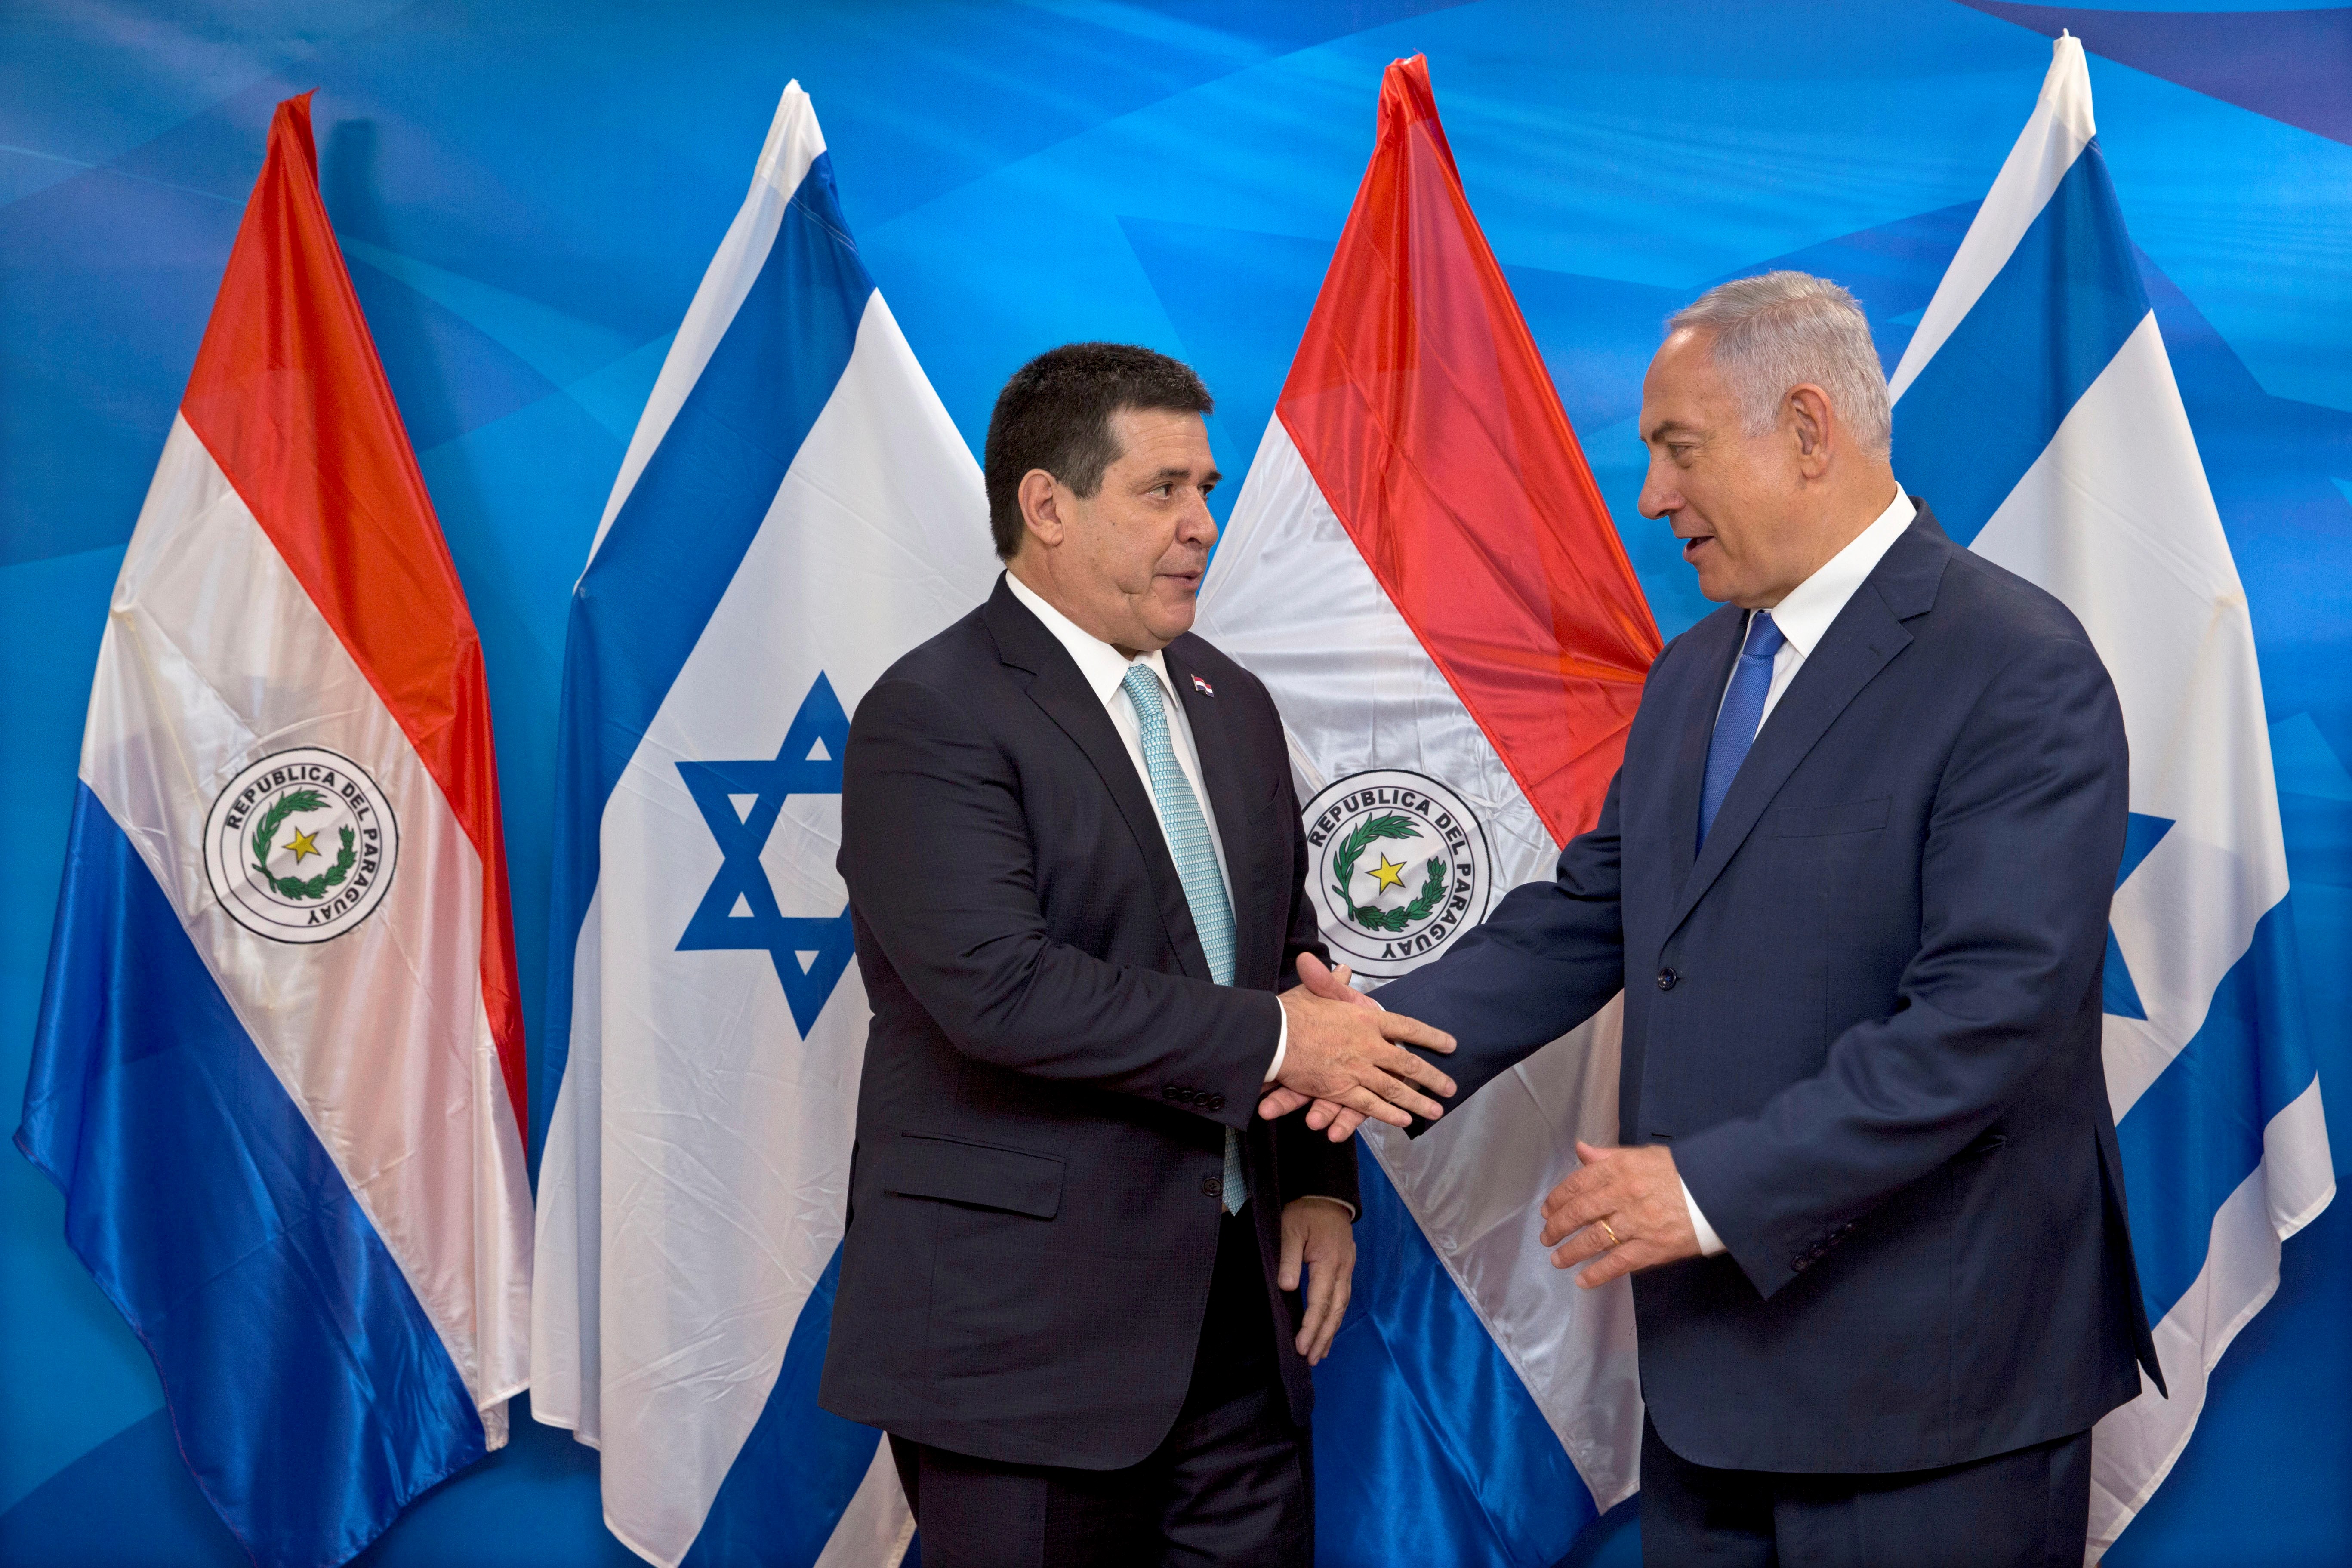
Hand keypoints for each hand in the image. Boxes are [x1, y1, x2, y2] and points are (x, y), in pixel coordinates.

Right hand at [1265, 957, 1455, 1130]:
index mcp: (1365, 1019)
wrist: (1271, 1035)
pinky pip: (1370, 1105)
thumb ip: (1333, 982)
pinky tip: (1405, 1118)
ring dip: (1418, 1101)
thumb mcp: (1316, 991)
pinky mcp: (1341, 1090)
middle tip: (1451, 1088)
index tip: (1450, 1045)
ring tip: (1437, 1111)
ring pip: (1395, 1089)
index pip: (1406, 1027)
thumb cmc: (1292, 1011)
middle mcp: (1368, 1045)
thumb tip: (1345, 968)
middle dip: (1432, 1077)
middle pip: (1408, 1063)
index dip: (1430, 1036)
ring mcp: (1357, 1070)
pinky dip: (1389, 1113)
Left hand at [1280, 1197, 1355, 1363]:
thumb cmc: (1305, 1211)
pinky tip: (1329, 1329)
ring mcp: (1347, 1269)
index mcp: (1328, 1261)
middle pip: (1335, 1310)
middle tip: (1311, 1359)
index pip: (1320, 1301)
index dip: (1311, 1326)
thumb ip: (1288, 1258)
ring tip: (1320, 1353)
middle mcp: (1342, 1269)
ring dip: (1331, 1331)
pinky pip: (1343, 1298)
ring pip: (1342, 1307)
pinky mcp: (1346, 1267)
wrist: (1327, 1194)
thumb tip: (1286, 1287)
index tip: (1302, 1346)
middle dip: (1323, 1337)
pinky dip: (1336, 1317)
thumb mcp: (1290, 1229)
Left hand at [1538, 1141, 1699, 1287]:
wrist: (1720, 1192)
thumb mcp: (1645, 1155)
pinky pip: (1618, 1263)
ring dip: (1570, 1251)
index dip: (1557, 1198)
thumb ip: (1609, 1156)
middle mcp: (1624, 1194)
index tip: (1548, 1209)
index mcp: (1621, 1169)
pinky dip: (1597, 1273)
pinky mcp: (1652, 1247)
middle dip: (1557, 1226)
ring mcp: (1637, 1223)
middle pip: (1579, 1212)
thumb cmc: (1683, 1172)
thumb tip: (1581, 1151)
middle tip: (1546, 1236)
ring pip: (1593, 1239)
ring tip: (1557, 1259)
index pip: (1578, 1183)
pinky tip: (1583, 1280)